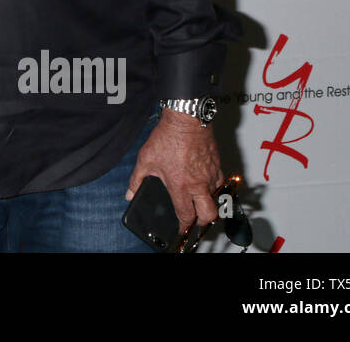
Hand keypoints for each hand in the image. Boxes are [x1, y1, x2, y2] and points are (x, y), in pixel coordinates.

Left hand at [126, 110, 221, 231]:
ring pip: (216, 199)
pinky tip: (205, 185)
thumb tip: (129, 194)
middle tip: (195, 221)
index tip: (181, 229)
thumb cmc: (167, 138)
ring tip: (199, 203)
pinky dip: (214, 189)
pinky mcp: (218, 165)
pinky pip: (220, 183)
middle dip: (202, 222)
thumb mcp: (145, 159)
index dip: (183, 226)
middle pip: (208, 214)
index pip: (186, 215)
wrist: (185, 120)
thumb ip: (136, 180)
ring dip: (209, 204)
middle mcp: (198, 184)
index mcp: (180, 185)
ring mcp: (210, 175)